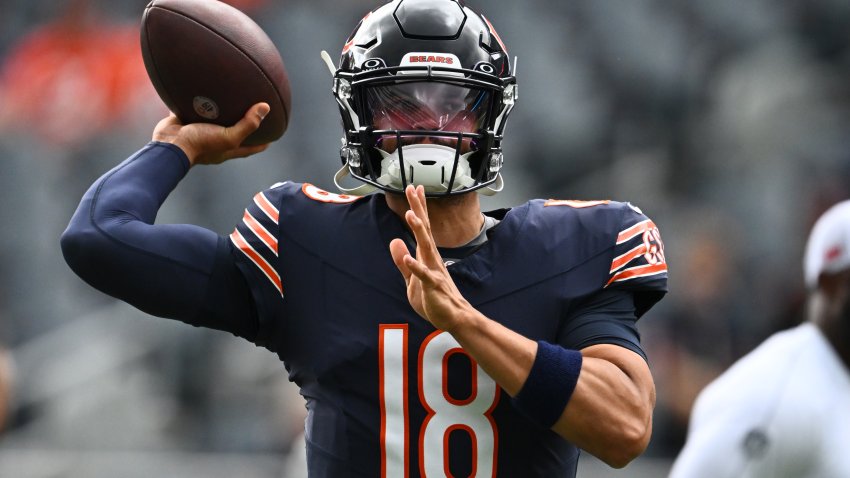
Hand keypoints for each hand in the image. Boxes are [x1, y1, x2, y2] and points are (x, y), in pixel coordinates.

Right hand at [152, 102, 270, 165]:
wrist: (168, 144)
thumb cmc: (200, 144)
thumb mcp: (228, 137)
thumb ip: (247, 124)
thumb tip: (266, 107)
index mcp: (227, 149)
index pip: (251, 147)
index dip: (263, 142)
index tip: (274, 133)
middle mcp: (214, 141)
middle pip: (234, 132)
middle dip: (243, 123)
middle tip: (254, 109)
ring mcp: (199, 131)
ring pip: (213, 118)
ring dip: (220, 109)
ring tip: (229, 94)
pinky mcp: (184, 120)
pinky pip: (192, 107)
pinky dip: (197, 98)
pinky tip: (202, 84)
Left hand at [389, 185, 473, 331]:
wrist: (453, 318)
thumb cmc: (435, 299)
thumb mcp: (412, 279)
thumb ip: (402, 262)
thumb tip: (395, 241)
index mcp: (427, 255)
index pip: (422, 227)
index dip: (418, 208)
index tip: (414, 189)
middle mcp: (432, 258)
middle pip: (425, 229)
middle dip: (418, 209)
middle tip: (413, 189)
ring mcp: (434, 271)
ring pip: (426, 247)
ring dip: (418, 231)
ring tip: (411, 214)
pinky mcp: (433, 286)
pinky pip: (424, 275)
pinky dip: (416, 266)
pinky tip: (409, 257)